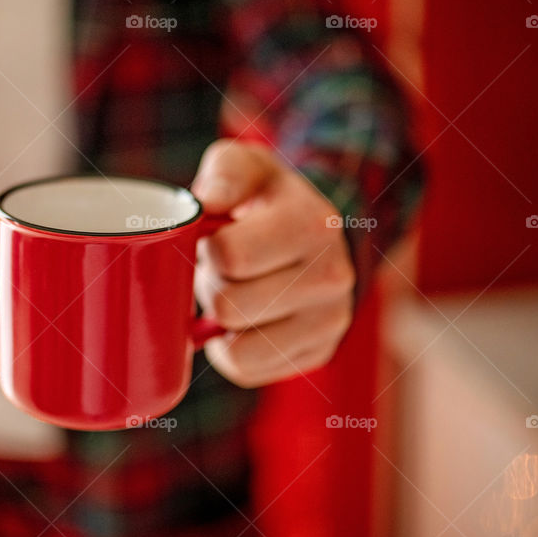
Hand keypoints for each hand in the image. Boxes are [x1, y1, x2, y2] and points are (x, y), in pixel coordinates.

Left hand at [191, 140, 354, 387]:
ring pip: (236, 349)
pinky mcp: (317, 353)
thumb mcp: (247, 166)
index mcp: (312, 225)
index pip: (228, 257)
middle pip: (227, 305)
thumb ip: (224, 172)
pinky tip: (243, 320)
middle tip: (222, 270)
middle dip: (210, 285)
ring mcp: (329, 321)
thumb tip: (206, 203)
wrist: (313, 233)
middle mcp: (331, 276)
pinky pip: (246, 370)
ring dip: (219, 324)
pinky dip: (230, 350)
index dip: (206, 250)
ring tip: (234, 292)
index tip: (215, 238)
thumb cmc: (265, 200)